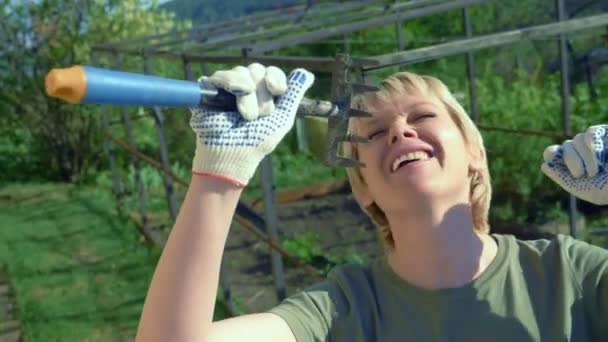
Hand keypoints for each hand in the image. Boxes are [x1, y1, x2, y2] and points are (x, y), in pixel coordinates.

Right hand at [189, 64, 313, 186]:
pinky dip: (231, 82)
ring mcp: (226, 89)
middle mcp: (244, 87)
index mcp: (262, 93)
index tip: (278, 91)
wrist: (234, 155)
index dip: (276, 78)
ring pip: (242, 72)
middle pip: (257, 69)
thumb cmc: (257, 142)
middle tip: (258, 116)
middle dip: (262, 95)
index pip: (271, 71)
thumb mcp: (282, 119)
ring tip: (245, 116)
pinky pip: (220, 76)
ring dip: (249, 96)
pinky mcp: (208, 91)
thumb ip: (293, 95)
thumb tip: (306, 73)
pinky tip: (237, 93)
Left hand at [541, 124, 607, 204]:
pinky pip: (591, 132)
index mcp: (571, 164)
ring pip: (576, 139)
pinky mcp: (605, 134)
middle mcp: (580, 151)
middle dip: (571, 160)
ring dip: (585, 156)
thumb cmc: (606, 190)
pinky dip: (591, 142)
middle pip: (564, 146)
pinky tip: (598, 152)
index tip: (553, 161)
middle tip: (583, 175)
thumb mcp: (583, 189)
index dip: (551, 154)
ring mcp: (593, 142)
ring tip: (597, 171)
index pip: (552, 152)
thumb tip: (543, 165)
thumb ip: (563, 178)